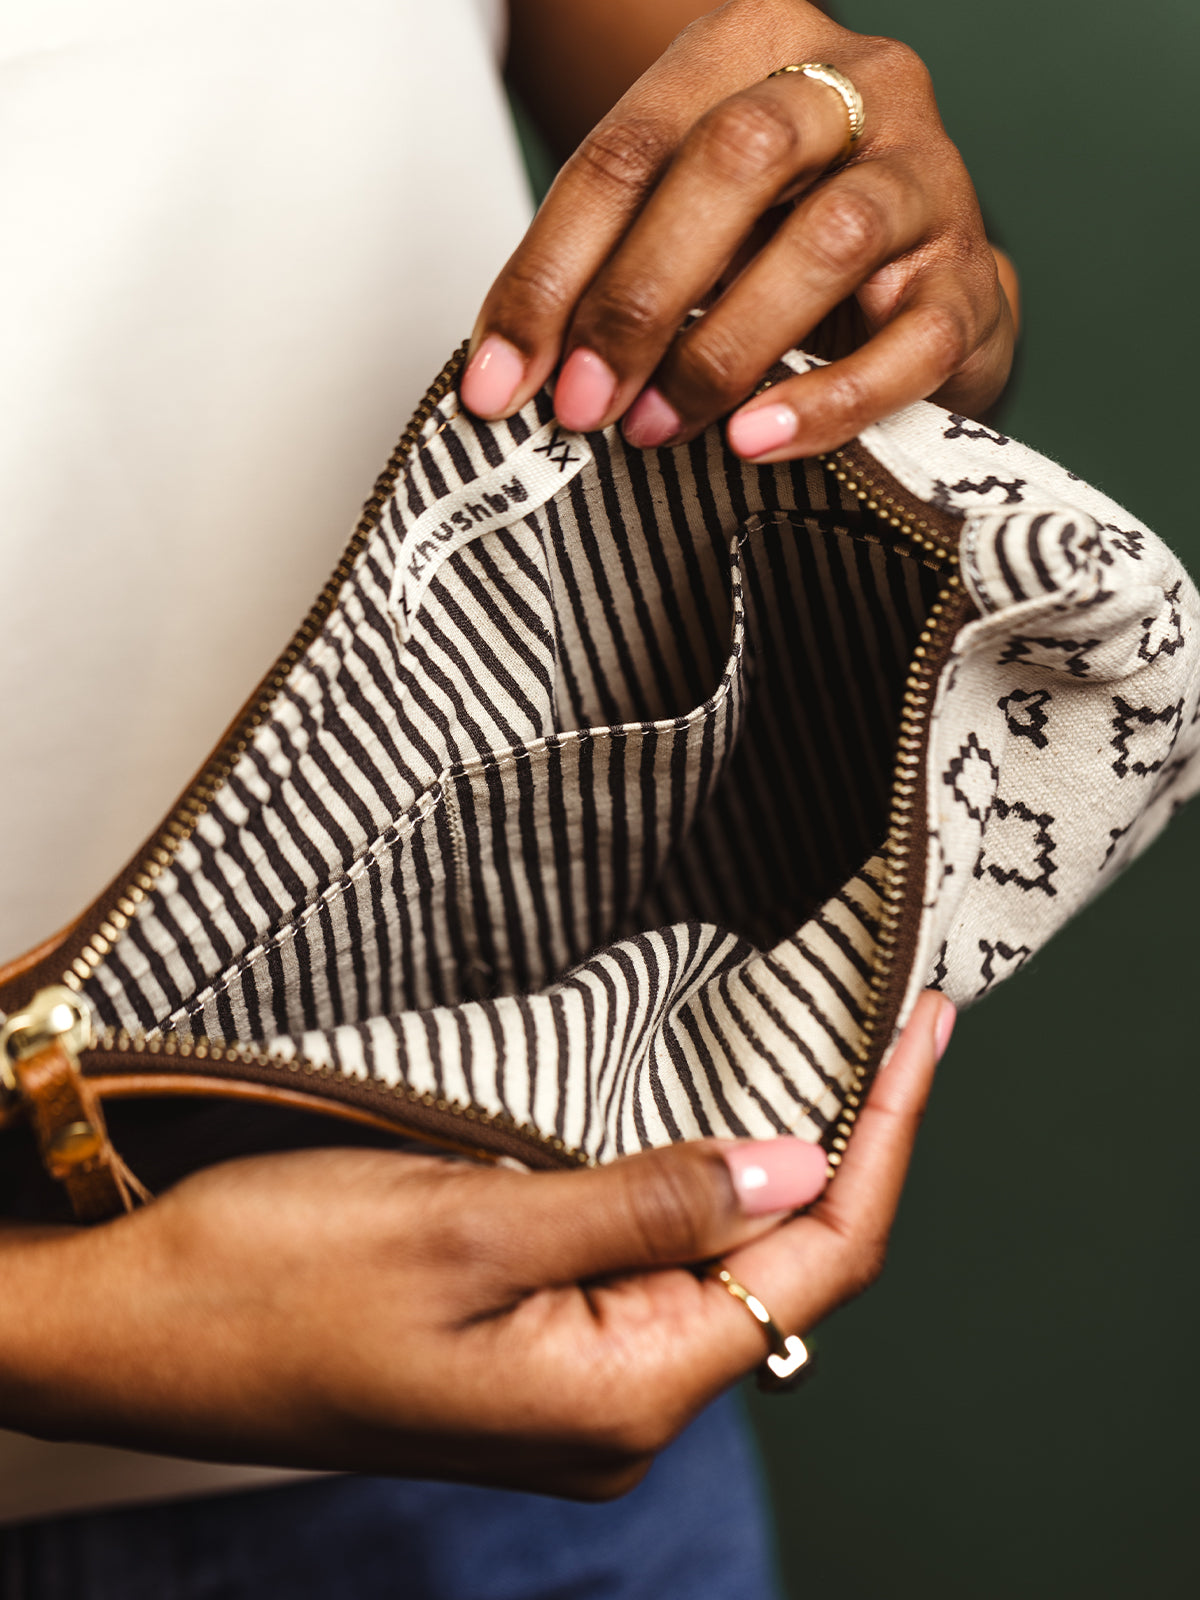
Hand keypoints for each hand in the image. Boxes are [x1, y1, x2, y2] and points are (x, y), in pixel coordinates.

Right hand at [0, 992, 951, 1499]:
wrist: (132, 1331)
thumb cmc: (267, 1283)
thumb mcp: (466, 1222)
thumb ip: (643, 1202)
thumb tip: (793, 1167)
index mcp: (616, 1395)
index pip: (815, 1261)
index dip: (884, 1140)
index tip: (924, 1031)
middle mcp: (613, 1407)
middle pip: (781, 1269)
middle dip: (844, 1146)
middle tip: (890, 1025)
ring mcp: (570, 1382)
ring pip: (714, 1264)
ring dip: (766, 1167)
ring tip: (825, 1060)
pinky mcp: (527, 1346)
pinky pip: (647, 1267)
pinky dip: (689, 1190)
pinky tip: (705, 1126)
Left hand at [463, 0, 1014, 460]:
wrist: (914, 275)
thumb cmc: (776, 242)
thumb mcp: (679, 225)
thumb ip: (600, 273)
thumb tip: (507, 378)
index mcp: (754, 46)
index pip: (630, 148)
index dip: (551, 271)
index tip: (499, 381)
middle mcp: (854, 86)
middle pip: (733, 161)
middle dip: (639, 297)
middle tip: (582, 404)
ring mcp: (927, 177)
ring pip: (829, 240)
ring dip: (725, 347)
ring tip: (657, 426)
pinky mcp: (972, 279)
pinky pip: (911, 342)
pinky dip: (827, 400)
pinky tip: (756, 439)